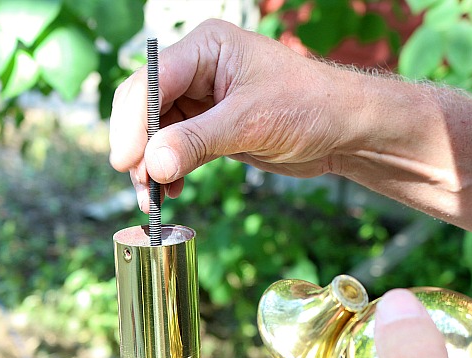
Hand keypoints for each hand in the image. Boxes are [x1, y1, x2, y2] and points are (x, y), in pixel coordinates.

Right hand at [109, 19, 366, 211]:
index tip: (127, 161)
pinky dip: (169, 170)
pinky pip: (175, 148)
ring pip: (156, 131)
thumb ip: (197, 141)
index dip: (133, 121)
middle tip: (140, 183)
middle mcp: (198, 70)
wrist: (344, 130)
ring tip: (154, 196)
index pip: (152, 79)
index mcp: (206, 49)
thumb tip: (151, 165)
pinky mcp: (211, 128)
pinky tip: (172, 189)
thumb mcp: (250, 121)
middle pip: (146, 105)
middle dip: (139, 145)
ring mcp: (202, 100)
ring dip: (150, 164)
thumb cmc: (309, 106)